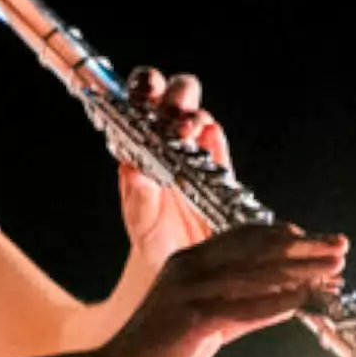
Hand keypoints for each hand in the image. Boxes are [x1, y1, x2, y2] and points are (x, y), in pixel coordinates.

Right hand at [94, 222, 349, 356]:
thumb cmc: (159, 351)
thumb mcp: (202, 320)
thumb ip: (238, 307)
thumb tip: (282, 302)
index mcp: (189, 260)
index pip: (245, 238)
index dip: (285, 236)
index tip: (317, 240)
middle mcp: (190, 267)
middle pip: (258, 250)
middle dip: (304, 249)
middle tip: (340, 247)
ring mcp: (190, 291)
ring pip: (257, 276)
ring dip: (300, 273)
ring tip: (334, 273)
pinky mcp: (192, 319)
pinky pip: (244, 308)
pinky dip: (278, 304)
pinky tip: (304, 301)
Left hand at [116, 67, 225, 265]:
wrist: (183, 266)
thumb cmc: (155, 241)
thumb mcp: (140, 223)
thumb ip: (138, 198)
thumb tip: (134, 171)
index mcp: (140, 146)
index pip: (140, 103)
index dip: (143, 90)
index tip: (144, 95)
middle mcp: (168, 143)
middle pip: (175, 97)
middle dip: (175, 95)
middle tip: (172, 113)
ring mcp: (196, 154)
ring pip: (199, 115)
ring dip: (194, 116)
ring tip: (188, 132)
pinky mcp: (221, 172)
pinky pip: (220, 146)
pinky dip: (216, 140)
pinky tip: (212, 140)